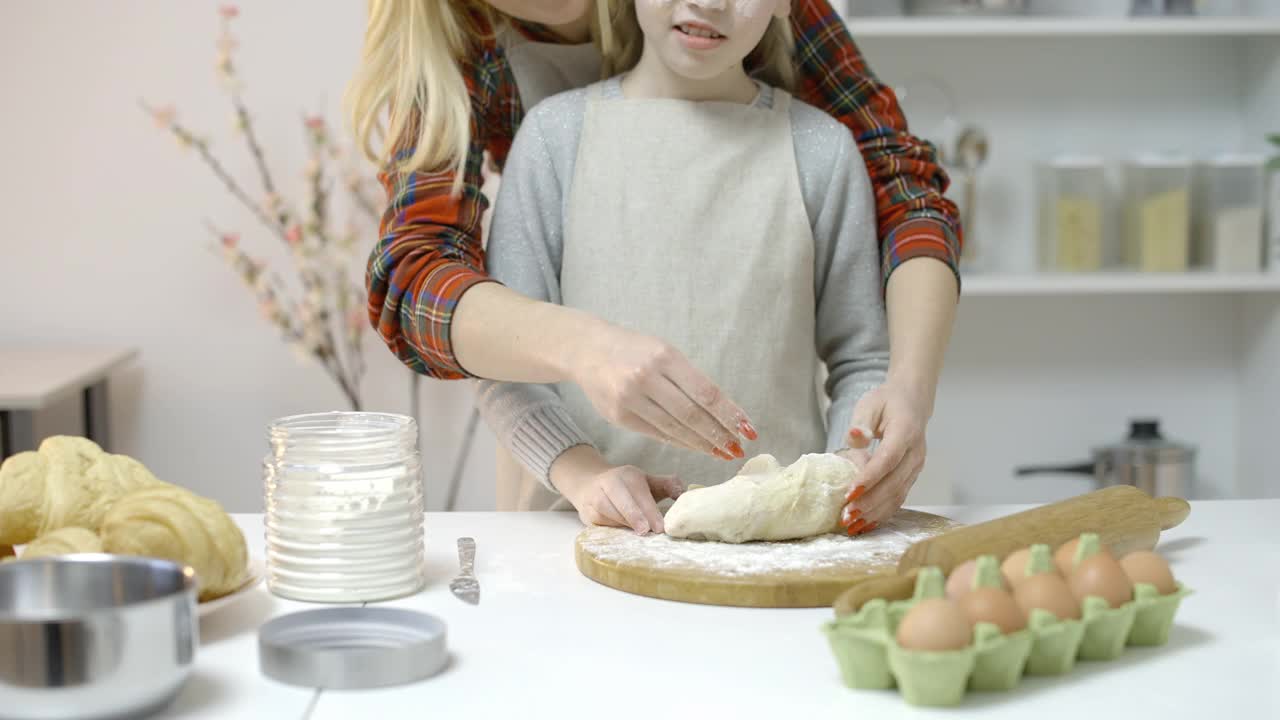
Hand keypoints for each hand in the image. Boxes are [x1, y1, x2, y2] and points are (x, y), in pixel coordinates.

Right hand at [552, 446, 683, 534]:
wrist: (589, 484)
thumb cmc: (628, 488)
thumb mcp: (647, 482)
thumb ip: (668, 485)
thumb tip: (683, 494)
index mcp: (628, 475)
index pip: (639, 492)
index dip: (649, 510)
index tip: (660, 526)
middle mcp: (609, 484)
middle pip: (621, 501)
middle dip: (634, 517)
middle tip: (647, 531)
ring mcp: (594, 498)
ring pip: (608, 513)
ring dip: (624, 525)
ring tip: (638, 535)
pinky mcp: (586, 514)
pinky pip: (600, 523)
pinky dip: (612, 530)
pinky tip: (623, 536)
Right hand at [568, 322, 755, 459]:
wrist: (587, 349)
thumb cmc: (635, 350)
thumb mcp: (664, 352)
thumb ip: (689, 380)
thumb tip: (722, 413)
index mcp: (665, 356)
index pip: (706, 392)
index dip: (730, 414)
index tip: (748, 430)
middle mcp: (647, 377)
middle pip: (692, 414)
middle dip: (719, 435)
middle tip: (737, 449)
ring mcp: (630, 398)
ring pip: (674, 428)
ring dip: (701, 443)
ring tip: (721, 452)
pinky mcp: (618, 415)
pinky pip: (656, 433)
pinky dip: (679, 441)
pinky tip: (694, 446)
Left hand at [837, 383, 929, 535]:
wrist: (912, 403)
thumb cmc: (887, 402)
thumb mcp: (870, 403)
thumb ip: (861, 421)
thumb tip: (854, 437)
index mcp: (906, 432)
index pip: (888, 459)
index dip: (869, 478)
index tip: (849, 493)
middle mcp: (915, 453)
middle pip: (894, 483)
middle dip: (869, 502)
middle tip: (846, 515)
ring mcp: (916, 467)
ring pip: (898, 495)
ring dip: (875, 513)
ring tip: (852, 525)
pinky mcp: (911, 476)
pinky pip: (899, 498)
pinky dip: (882, 513)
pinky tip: (865, 524)